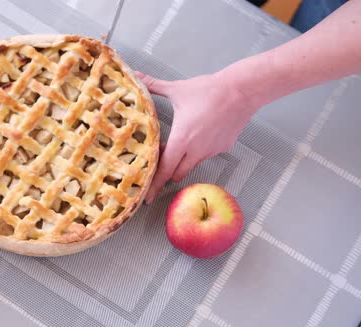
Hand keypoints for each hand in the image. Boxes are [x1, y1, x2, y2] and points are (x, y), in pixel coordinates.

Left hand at [136, 72, 256, 203]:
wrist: (242, 90)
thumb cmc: (208, 90)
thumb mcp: (177, 89)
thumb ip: (153, 86)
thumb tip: (135, 75)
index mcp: (181, 140)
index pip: (164, 169)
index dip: (154, 185)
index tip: (147, 198)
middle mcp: (196, 150)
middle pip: (177, 173)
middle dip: (166, 173)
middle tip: (158, 166)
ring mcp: (211, 151)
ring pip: (192, 164)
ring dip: (182, 161)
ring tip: (178, 145)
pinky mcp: (224, 148)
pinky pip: (207, 154)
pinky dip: (199, 150)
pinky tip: (200, 134)